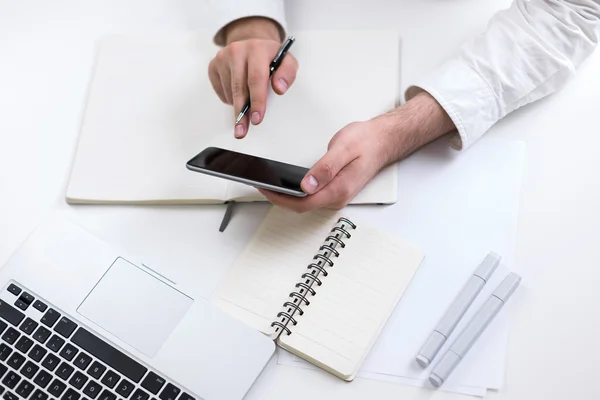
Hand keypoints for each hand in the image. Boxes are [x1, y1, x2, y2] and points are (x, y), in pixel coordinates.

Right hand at [208, 17, 298, 138]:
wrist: (252, 42)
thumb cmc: (270, 57)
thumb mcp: (286, 61)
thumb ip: (288, 74)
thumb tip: (280, 89)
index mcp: (257, 48)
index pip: (256, 78)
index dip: (257, 101)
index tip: (257, 119)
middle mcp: (237, 50)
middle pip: (239, 88)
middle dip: (242, 113)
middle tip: (243, 130)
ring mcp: (222, 57)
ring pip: (229, 92)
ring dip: (238, 105)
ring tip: (246, 109)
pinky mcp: (214, 65)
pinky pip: (220, 90)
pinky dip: (230, 98)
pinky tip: (238, 94)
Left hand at [258, 120, 391, 211]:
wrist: (383, 141)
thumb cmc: (366, 142)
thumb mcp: (343, 148)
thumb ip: (325, 168)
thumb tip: (308, 184)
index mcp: (338, 190)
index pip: (302, 203)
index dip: (280, 198)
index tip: (263, 187)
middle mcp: (337, 197)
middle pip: (301, 206)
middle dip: (278, 198)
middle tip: (258, 184)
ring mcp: (336, 196)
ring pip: (304, 203)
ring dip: (285, 196)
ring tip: (266, 184)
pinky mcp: (334, 190)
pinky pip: (310, 197)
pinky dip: (294, 193)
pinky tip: (285, 184)